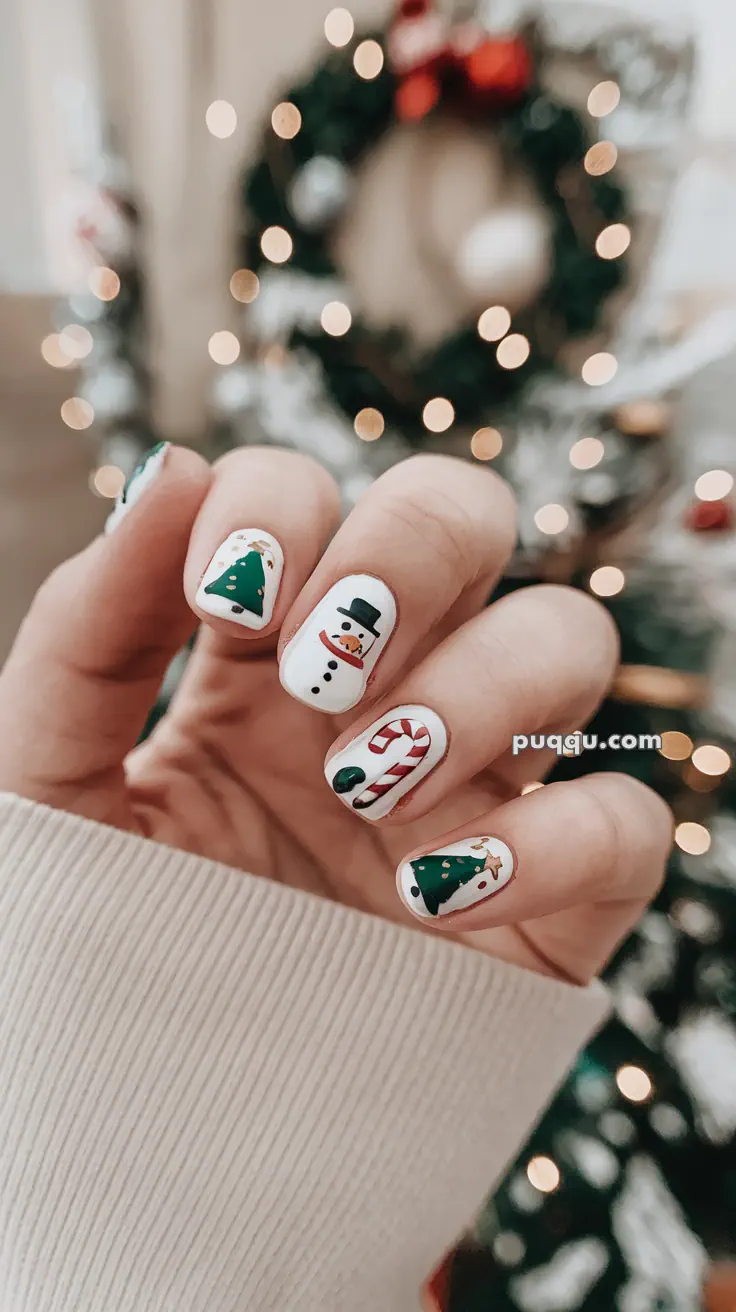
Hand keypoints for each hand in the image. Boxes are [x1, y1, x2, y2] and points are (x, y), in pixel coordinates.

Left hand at [0, 446, 671, 983]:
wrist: (163, 1141)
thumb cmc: (101, 949)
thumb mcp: (52, 781)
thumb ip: (89, 630)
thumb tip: (171, 470)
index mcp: (262, 657)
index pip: (311, 497)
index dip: (284, 505)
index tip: (224, 596)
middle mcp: (385, 692)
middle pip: (467, 517)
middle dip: (408, 550)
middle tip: (322, 662)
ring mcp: (478, 785)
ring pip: (570, 640)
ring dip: (481, 684)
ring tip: (368, 784)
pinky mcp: (552, 899)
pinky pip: (625, 822)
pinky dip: (554, 837)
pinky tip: (438, 889)